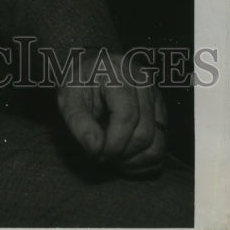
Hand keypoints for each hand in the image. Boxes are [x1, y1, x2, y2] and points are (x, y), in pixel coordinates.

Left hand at [56, 49, 167, 175]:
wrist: (88, 70)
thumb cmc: (77, 83)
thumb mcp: (68, 97)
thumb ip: (78, 121)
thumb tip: (96, 148)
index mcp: (118, 70)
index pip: (127, 116)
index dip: (113, 143)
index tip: (97, 152)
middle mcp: (143, 80)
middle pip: (144, 133)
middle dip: (121, 152)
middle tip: (101, 152)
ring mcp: (155, 96)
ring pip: (158, 144)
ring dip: (134, 159)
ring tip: (112, 153)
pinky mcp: (160, 111)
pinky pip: (161, 147)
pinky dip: (144, 159)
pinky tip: (124, 154)